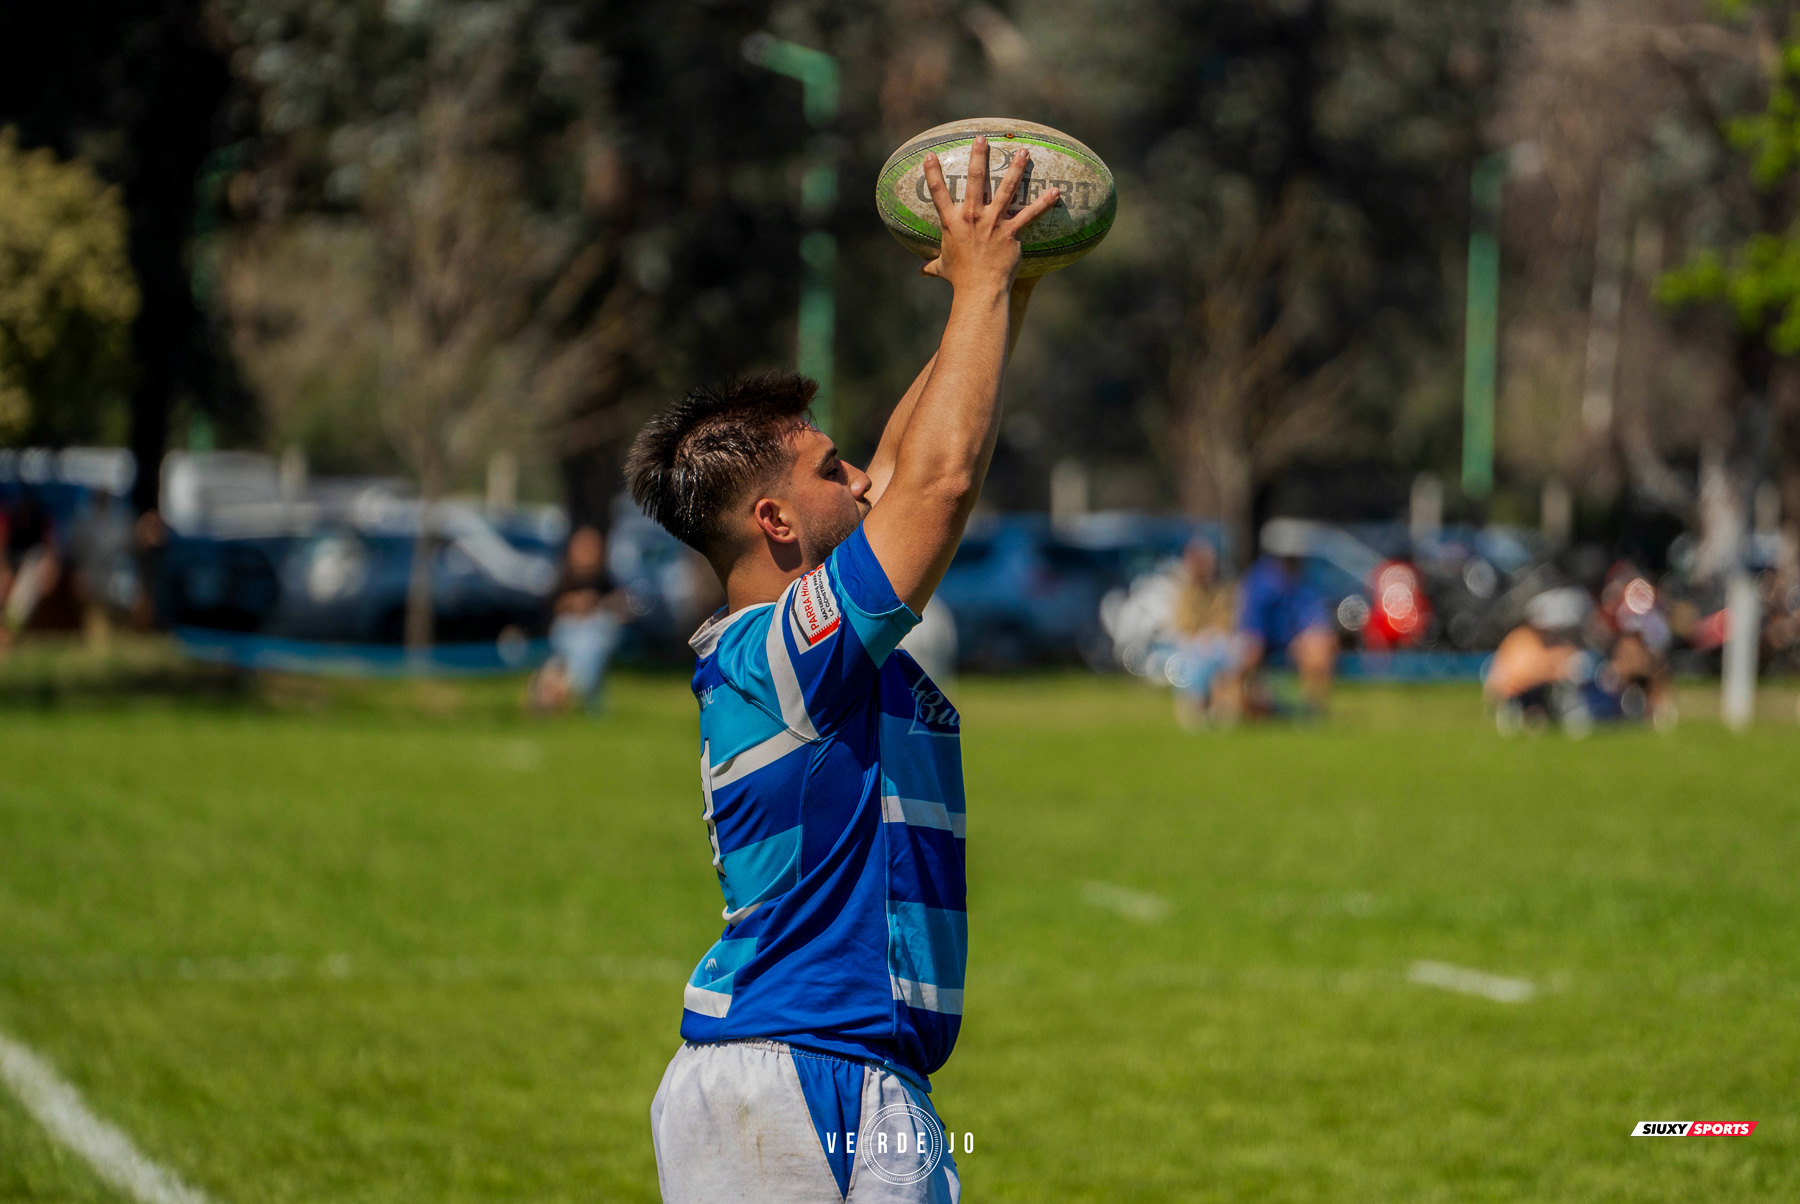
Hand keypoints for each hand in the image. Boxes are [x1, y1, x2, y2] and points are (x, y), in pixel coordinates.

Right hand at [919, 137, 1060, 289]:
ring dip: (1016, 168)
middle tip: (982, 138)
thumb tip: (920, 271)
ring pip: (1006, 189)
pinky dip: (1044, 203)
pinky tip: (1056, 191)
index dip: (932, 173)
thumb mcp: (942, 268)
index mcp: (952, 222)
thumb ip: (931, 265)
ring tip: (1023, 151)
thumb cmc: (960, 280)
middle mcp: (972, 217)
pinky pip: (1031, 214)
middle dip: (979, 156)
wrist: (979, 291)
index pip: (938, 193)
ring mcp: (993, 223)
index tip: (930, 154)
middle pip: (975, 180)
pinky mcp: (1011, 233)